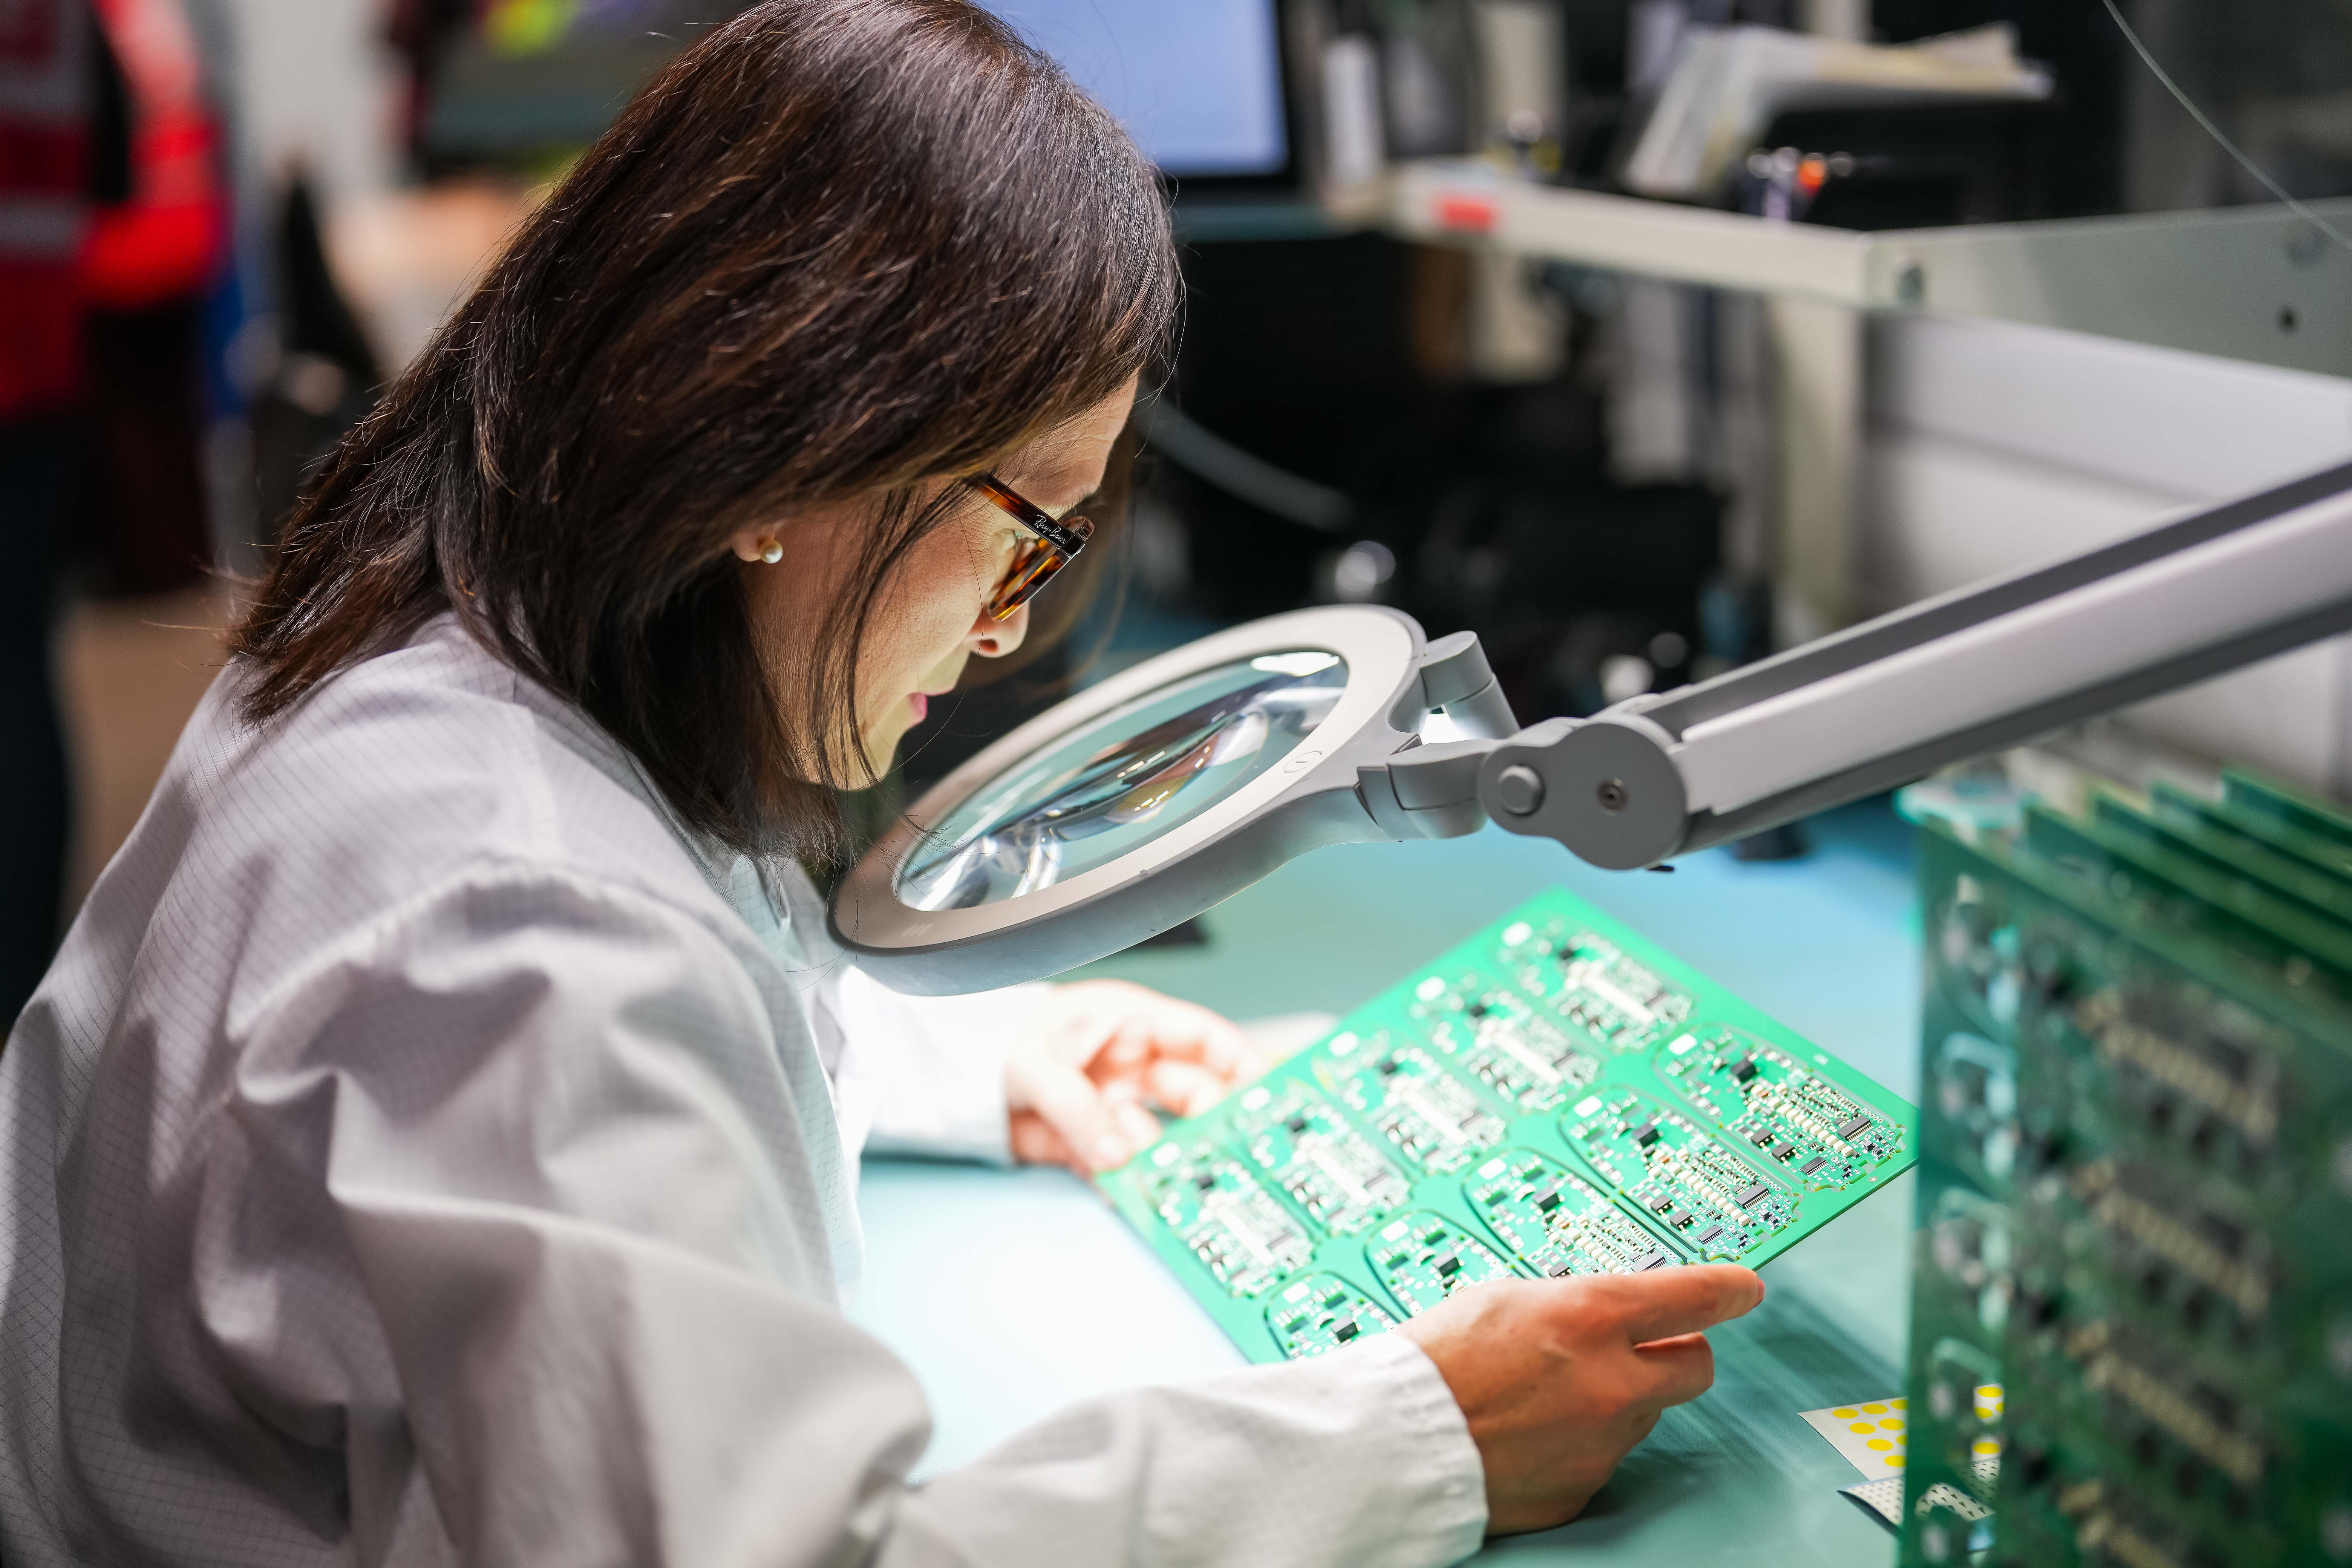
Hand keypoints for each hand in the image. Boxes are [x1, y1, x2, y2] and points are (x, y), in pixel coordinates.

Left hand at [1004, 980, 1268, 1173]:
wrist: (952, 1077)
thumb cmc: (998, 1038)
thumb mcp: (1036, 1063)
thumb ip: (1077, 1106)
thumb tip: (1115, 1151)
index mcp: (1130, 1022)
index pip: (1202, 1037)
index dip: (1240, 1061)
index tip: (1265, 1090)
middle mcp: (1133, 1065)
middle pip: (1194, 1095)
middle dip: (1210, 1123)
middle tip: (1224, 1151)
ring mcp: (1117, 1107)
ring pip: (1162, 1138)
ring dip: (1163, 1160)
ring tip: (1158, 1176)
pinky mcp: (1095, 1145)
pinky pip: (1124, 1169)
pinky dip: (1126, 1184)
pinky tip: (1124, 1191)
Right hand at [1398, 1265, 1764, 1534]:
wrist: (1392, 1441)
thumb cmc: (1435, 1360)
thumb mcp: (1504, 1297)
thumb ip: (1570, 1303)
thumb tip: (1606, 1313)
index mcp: (1590, 1316)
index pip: (1695, 1296)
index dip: (1729, 1289)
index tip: (1745, 1288)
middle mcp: (1612, 1382)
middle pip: (1695, 1365)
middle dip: (1682, 1351)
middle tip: (1651, 1345)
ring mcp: (1602, 1442)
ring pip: (1642, 1414)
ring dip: (1617, 1400)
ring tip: (1549, 1394)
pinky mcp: (1582, 1489)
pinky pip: (1601, 1458)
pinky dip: (1579, 1444)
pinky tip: (1533, 1433)